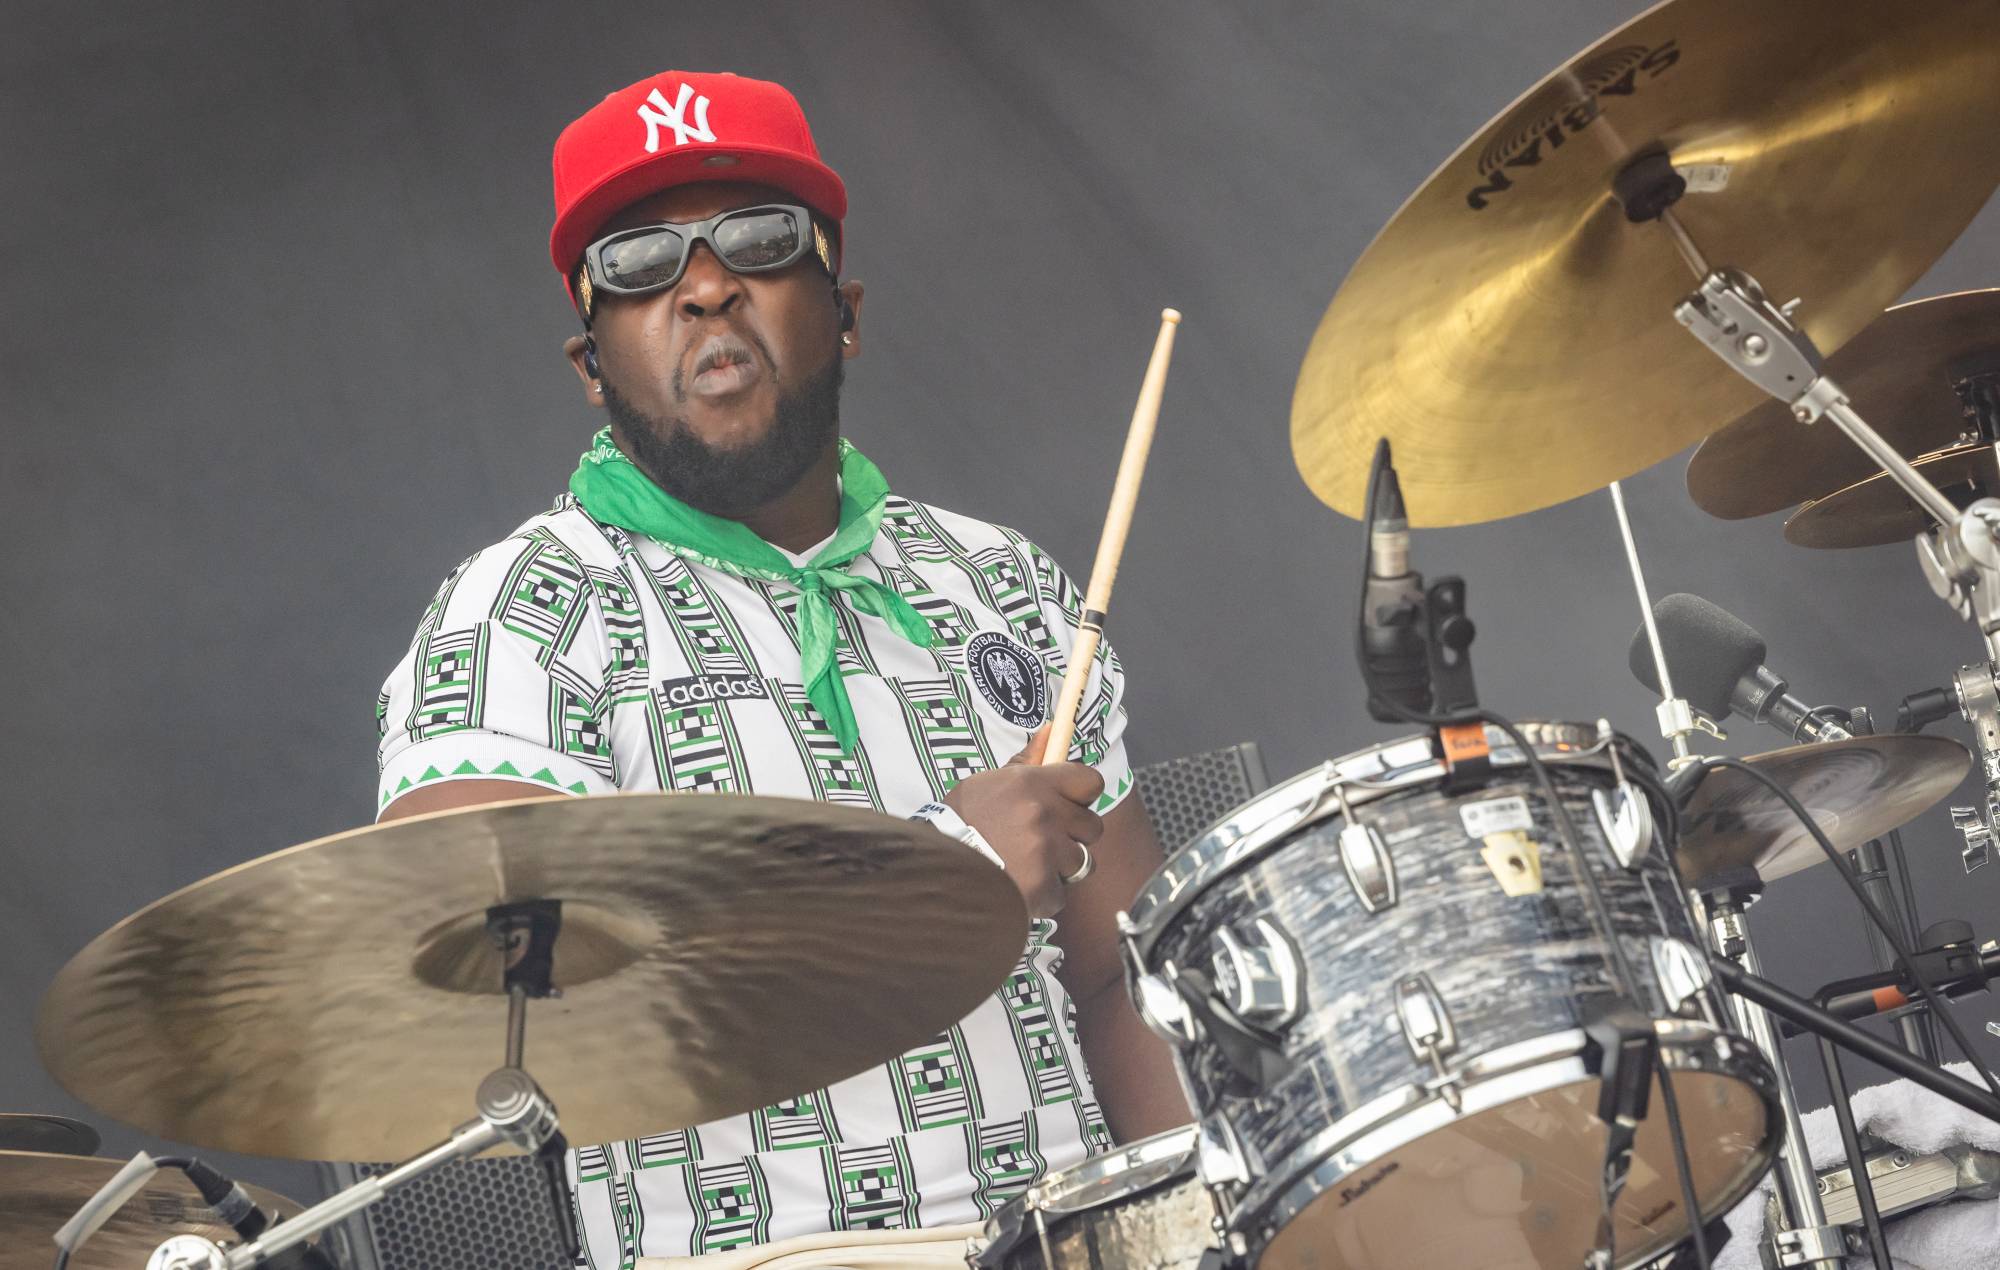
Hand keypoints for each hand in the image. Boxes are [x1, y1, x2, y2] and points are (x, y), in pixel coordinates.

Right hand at [944, 725, 1104, 917]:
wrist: (936, 867)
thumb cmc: (960, 822)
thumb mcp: (988, 782)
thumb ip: (1026, 762)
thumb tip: (1054, 729)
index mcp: (1033, 783)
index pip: (1091, 782)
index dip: (1083, 795)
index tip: (1069, 803)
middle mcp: (1045, 815)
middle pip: (1092, 826)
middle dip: (1073, 835)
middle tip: (1044, 840)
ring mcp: (1046, 852)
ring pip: (1081, 862)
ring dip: (1061, 868)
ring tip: (1029, 866)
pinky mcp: (1042, 887)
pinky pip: (1060, 893)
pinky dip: (1044, 896)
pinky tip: (1020, 887)